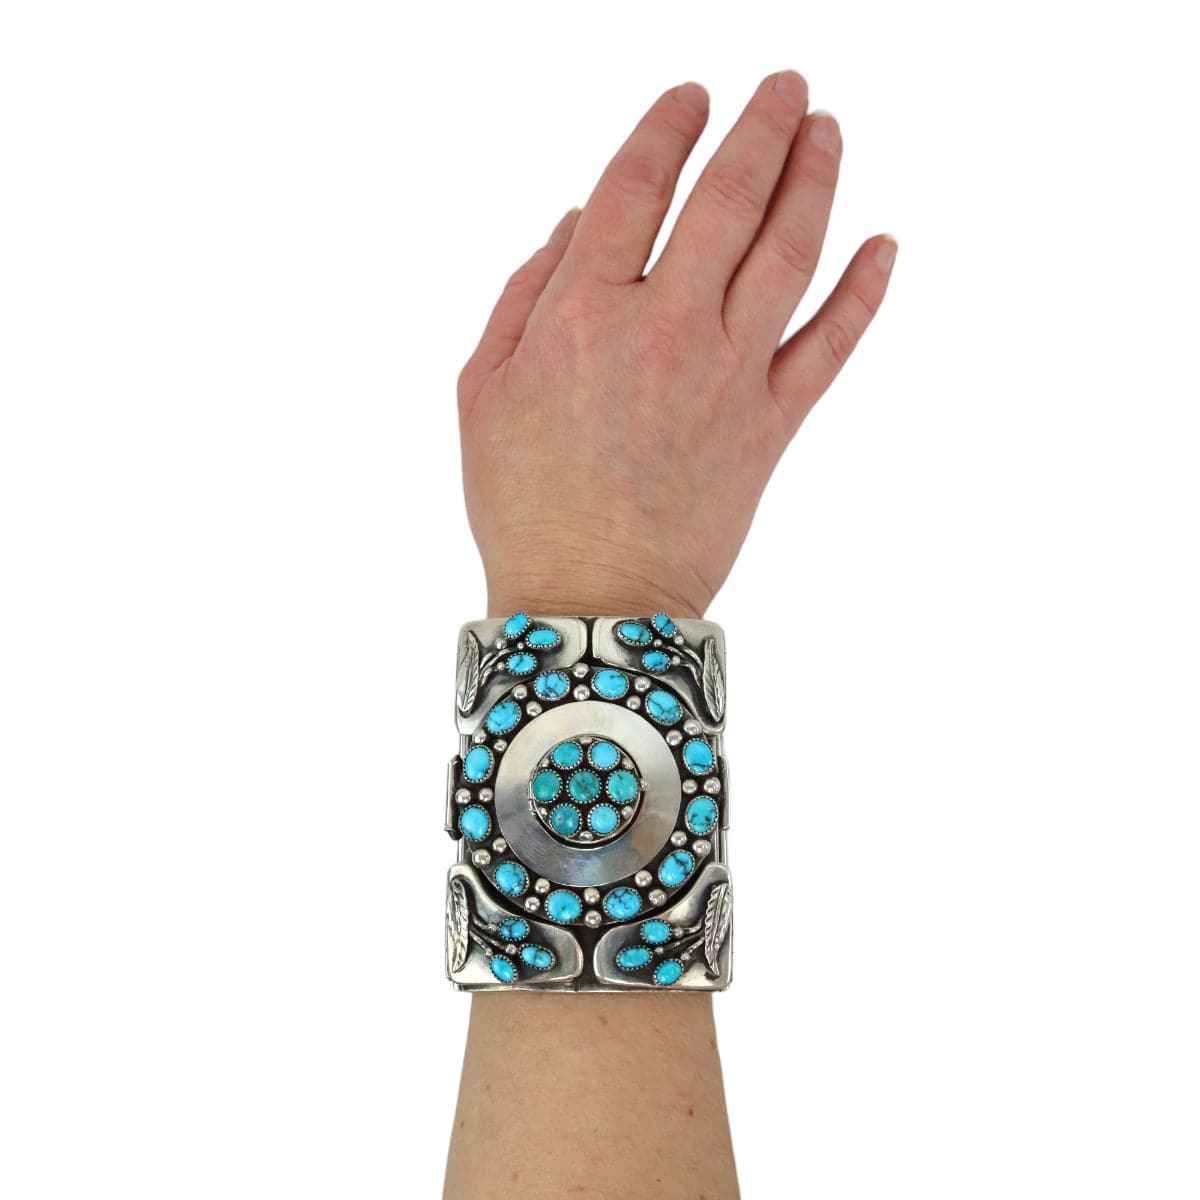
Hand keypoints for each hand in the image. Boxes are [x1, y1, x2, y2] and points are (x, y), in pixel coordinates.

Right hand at [458, 70, 894, 618]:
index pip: (635, 190)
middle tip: (785, 86)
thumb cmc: (524, 504)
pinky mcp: (771, 426)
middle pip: (727, 201)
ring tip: (828, 130)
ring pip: (788, 255)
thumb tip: (575, 225)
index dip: (666, 131)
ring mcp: (726, 375)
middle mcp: (663, 329)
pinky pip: (832, 347)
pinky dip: (864, 293)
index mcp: (582, 314)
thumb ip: (525, 297)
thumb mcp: (485, 393)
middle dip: (760, 129)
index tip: (690, 97)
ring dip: (814, 181)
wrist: (591, 601)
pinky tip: (884, 246)